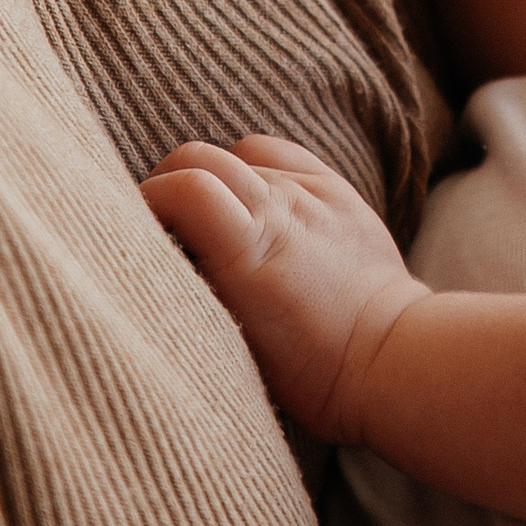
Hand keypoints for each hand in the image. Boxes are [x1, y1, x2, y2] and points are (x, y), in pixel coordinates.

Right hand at [142, 136, 422, 444]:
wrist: (391, 361)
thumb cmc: (309, 372)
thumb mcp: (232, 341)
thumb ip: (194, 289)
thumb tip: (156, 259)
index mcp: (251, 250)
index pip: (182, 187)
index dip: (146, 200)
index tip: (134, 230)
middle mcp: (282, 208)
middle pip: (199, 157)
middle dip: (168, 182)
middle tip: (162, 224)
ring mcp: (313, 193)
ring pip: (238, 154)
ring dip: (211, 178)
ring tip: (210, 218)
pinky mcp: (338, 190)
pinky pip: (279, 155)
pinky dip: (253, 168)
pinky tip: (252, 201)